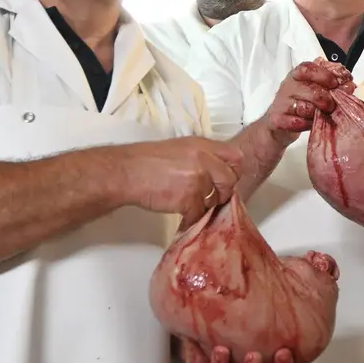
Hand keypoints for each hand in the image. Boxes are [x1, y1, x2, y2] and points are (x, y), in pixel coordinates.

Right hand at [118, 136, 241, 221]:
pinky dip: (191, 217)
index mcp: (203, 145)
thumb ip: (203, 157)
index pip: (235, 157)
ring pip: (215, 200)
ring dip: (204, 205)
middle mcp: (204, 160)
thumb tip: (217, 172)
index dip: (232, 171)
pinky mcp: (189, 199)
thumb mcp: (181, 148)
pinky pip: (199, 214)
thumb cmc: (148, 160)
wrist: (128, 172)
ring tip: (188, 202)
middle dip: (222, 192)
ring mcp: (198, 180)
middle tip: (209, 197)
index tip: (224, 179)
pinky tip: (180, 212)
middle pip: (230, 181)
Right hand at [261, 60, 349, 138]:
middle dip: (326, 98)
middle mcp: (288, 86)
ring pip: (305, 107)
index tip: (336, 83)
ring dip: (318, 113)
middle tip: (331, 106)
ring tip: (322, 115)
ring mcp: (281, 103)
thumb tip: (350, 85)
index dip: (325, 75)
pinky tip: (311, 124)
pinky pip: (298, 122)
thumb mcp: (313, 90)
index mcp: (297, 75)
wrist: (278, 124)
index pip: (309, 68)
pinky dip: (308, 124)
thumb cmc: (300, 104)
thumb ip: (330, 85)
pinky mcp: (278, 119)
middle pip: (310, 89)